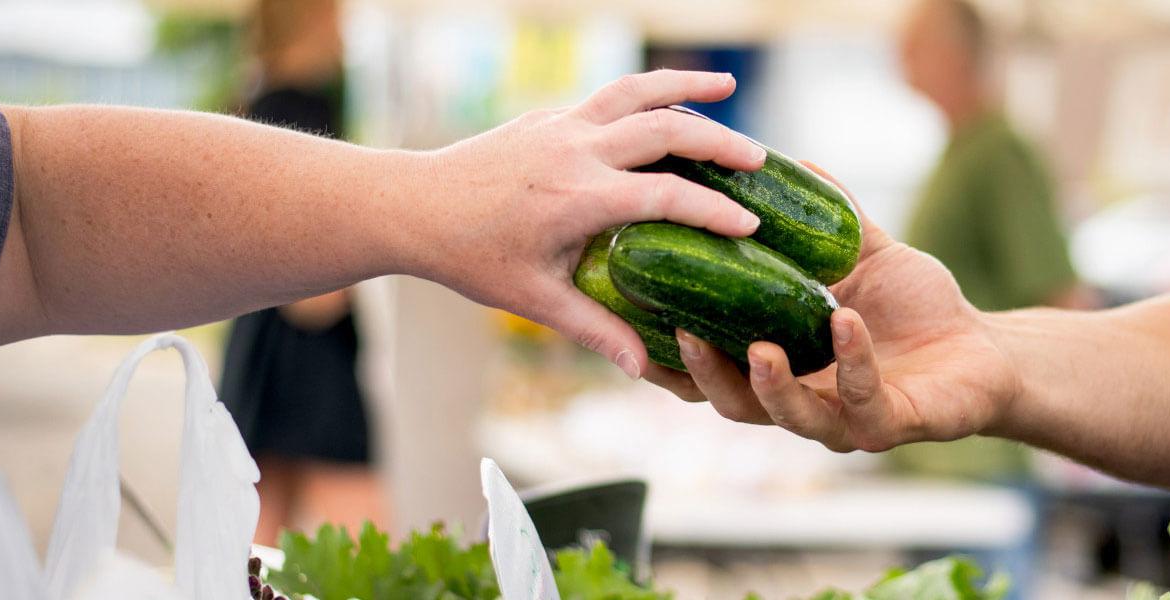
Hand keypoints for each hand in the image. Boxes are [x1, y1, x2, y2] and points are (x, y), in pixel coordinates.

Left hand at [418, 70, 767, 377]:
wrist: (411, 205)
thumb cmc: (471, 257)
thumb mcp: (534, 300)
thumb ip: (594, 329)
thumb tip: (645, 369)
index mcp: (578, 197)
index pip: (665, 196)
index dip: (713, 211)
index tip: (751, 224)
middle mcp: (575, 149)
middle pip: (665, 129)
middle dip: (720, 142)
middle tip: (759, 158)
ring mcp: (561, 124)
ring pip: (637, 91)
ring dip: (687, 86)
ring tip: (731, 82)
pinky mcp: (549, 115)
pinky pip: (609, 96)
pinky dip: (647, 94)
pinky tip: (668, 103)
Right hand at [646, 164, 1022, 451]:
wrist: (984, 348)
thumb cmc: (918, 308)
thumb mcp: (867, 255)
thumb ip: (828, 218)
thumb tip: (792, 159)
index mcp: (783, 364)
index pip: (712, 370)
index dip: (672, 357)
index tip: (639, 318)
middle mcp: (804, 399)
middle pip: (734, 405)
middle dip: (704, 375)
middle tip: (684, 336)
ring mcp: (844, 420)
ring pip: (789, 416)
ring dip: (768, 384)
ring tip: (757, 346)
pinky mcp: (890, 425)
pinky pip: (862, 400)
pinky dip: (852, 361)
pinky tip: (844, 320)